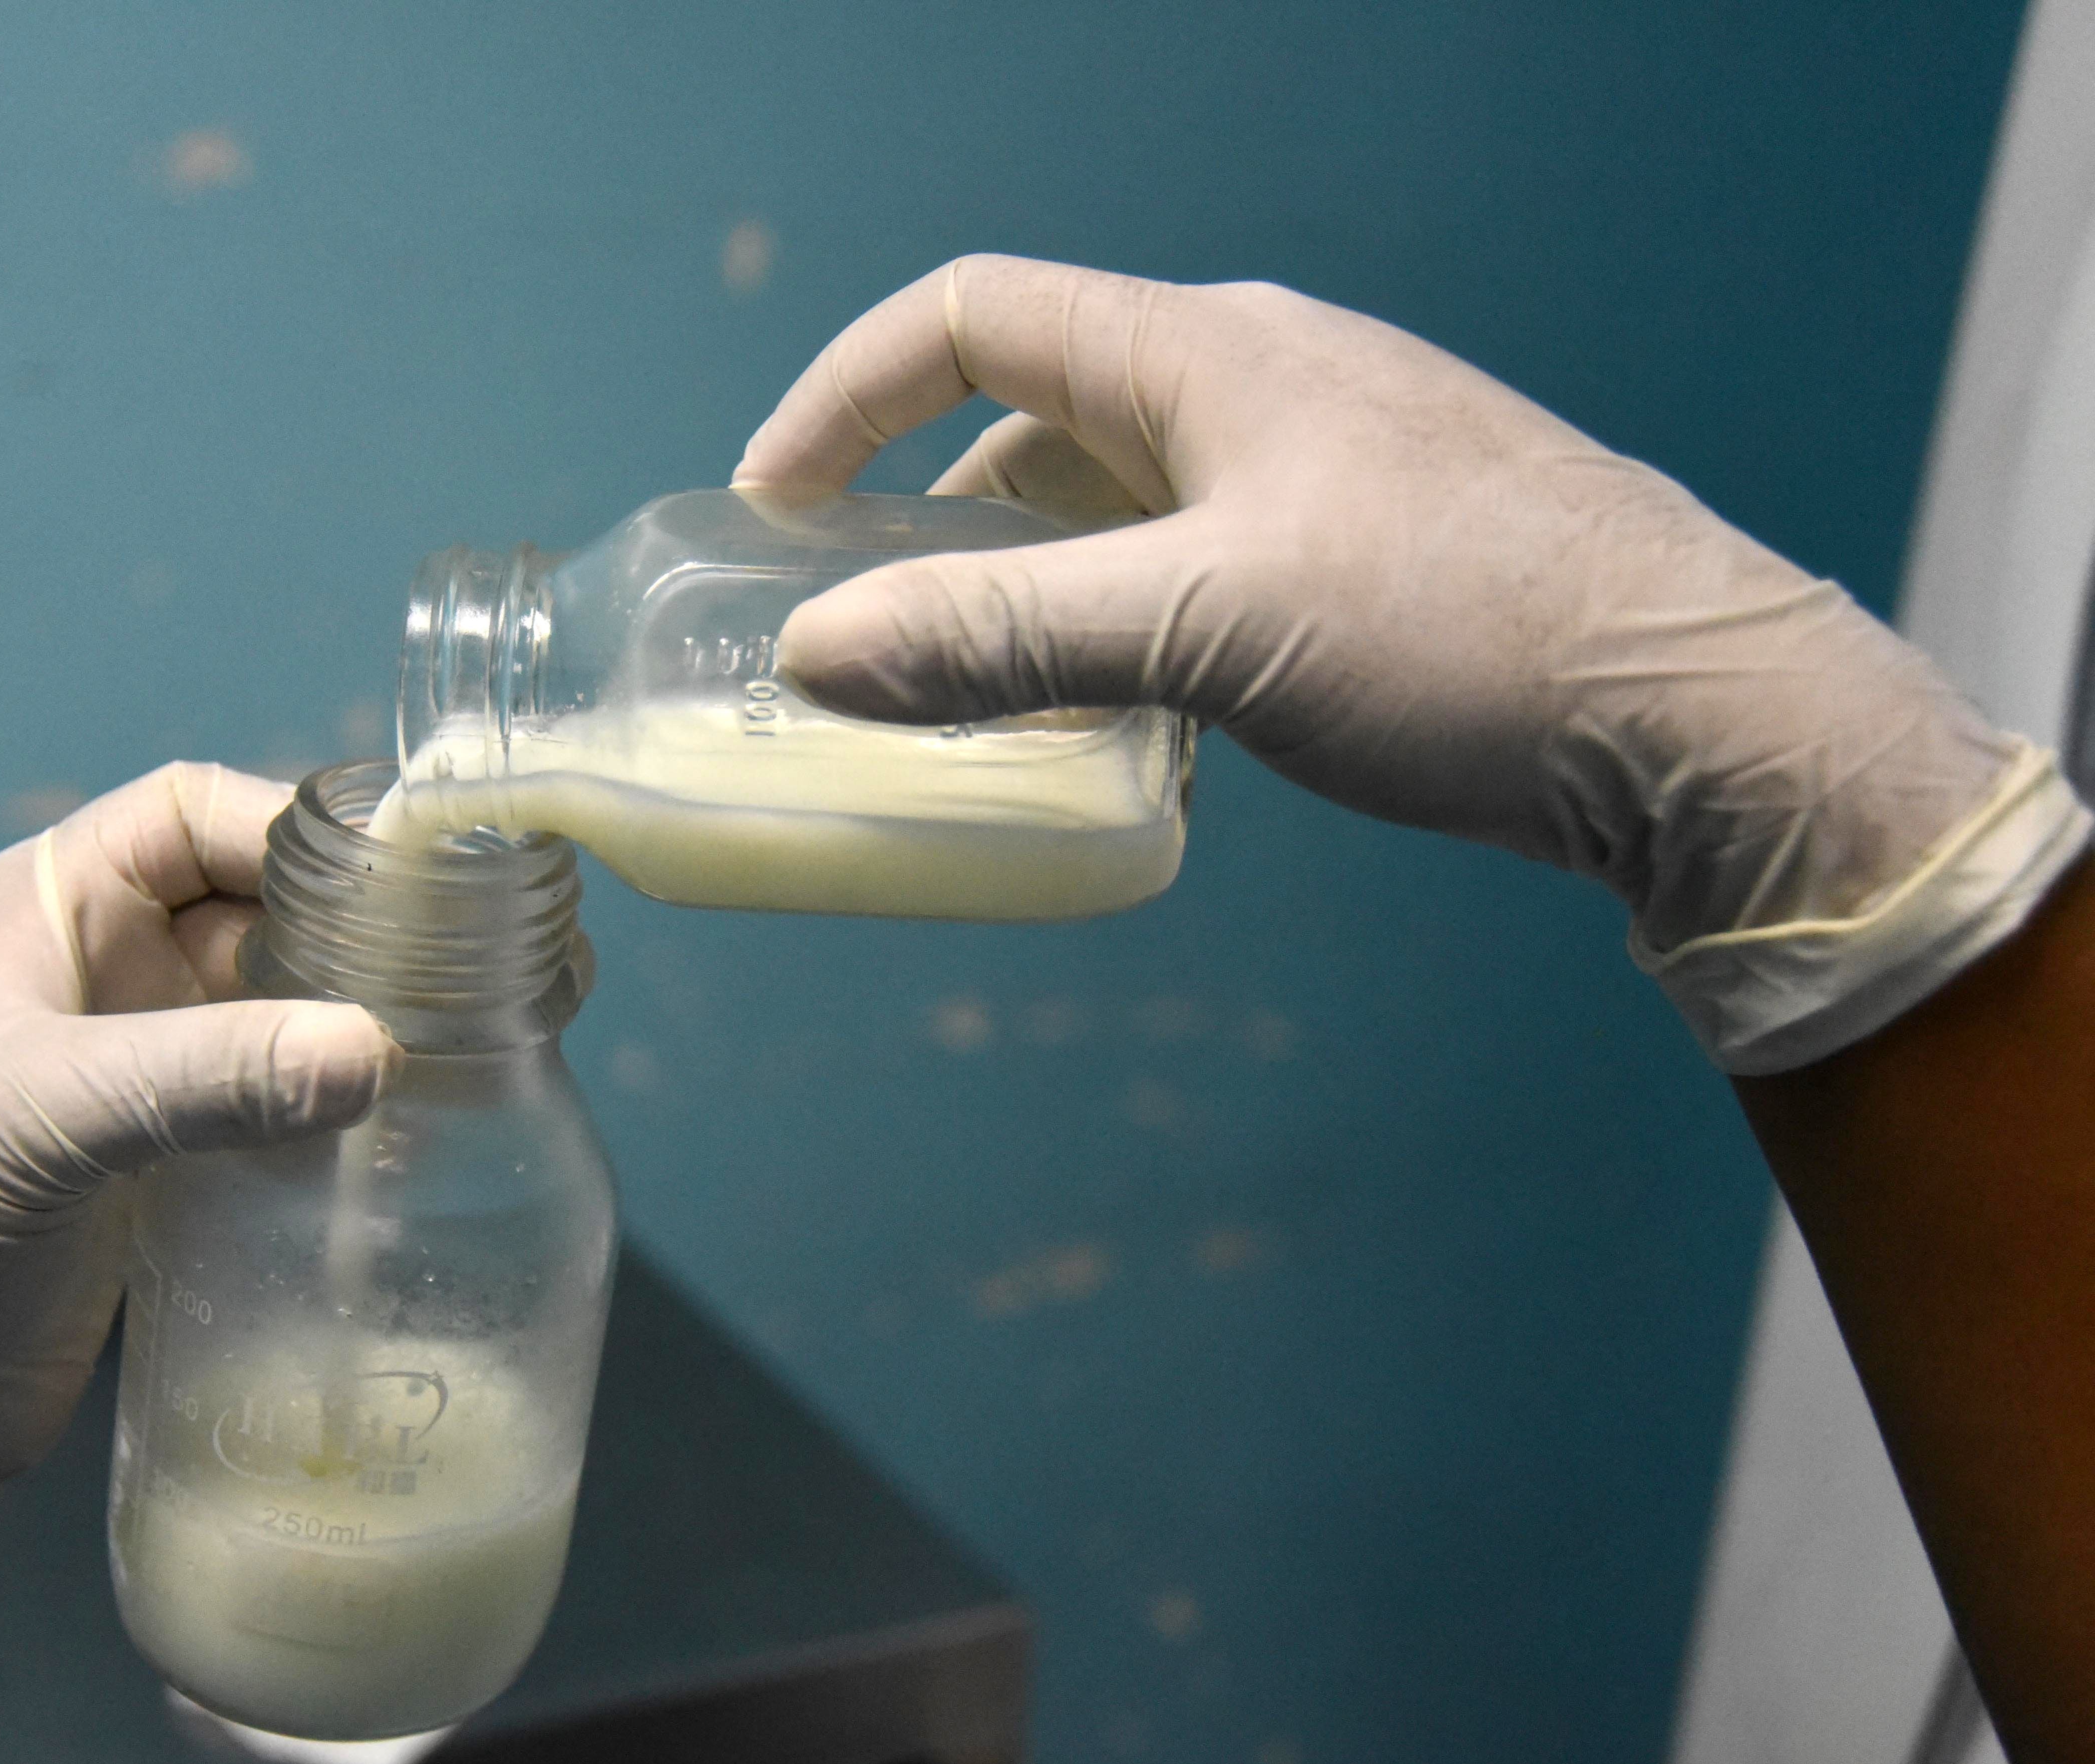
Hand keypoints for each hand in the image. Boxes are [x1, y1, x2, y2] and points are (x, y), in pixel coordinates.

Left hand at [0, 764, 397, 1763]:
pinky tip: (411, 1133)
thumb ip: (207, 1076)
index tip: (422, 870)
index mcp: (33, 909)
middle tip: (496, 962)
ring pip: (269, 1010)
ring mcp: (116, 1076)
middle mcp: (82, 974)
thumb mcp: (40, 1123)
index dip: (305, 825)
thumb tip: (379, 1046)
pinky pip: (262, 1106)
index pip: (194, 812)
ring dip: (358, 1020)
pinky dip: (332, 1108)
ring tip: (489, 1042)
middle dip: (361, 927)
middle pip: (252, 907)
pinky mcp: (146, 1171)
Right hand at [736, 255, 2086, 1071]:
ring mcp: (1322, 468)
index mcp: (1209, 356)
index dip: (843, 401)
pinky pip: (1192, 570)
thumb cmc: (1468, 639)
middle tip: (863, 644)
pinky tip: (1126, 735)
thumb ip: (1002, 636)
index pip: (969, 320)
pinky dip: (1122, 636)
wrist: (1701, 721)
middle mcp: (1259, 385)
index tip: (769, 514)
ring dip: (1027, 597)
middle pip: (1033, 423)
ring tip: (980, 709)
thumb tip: (818, 654)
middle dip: (925, 528)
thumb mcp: (1205, 631)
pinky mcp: (1368, 556)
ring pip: (1116, 510)